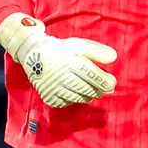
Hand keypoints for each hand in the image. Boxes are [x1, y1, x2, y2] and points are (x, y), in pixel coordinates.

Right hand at [0, 14, 115, 107]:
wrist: (34, 54)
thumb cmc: (61, 49)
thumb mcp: (80, 45)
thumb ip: (97, 51)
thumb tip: (114, 58)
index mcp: (72, 62)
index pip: (95, 77)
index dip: (106, 82)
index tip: (112, 82)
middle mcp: (63, 77)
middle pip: (89, 90)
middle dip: (99, 90)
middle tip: (104, 88)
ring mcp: (55, 89)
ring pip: (79, 98)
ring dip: (88, 95)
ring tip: (91, 89)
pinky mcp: (49, 97)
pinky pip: (67, 103)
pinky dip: (74, 99)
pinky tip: (75, 92)